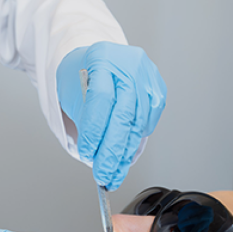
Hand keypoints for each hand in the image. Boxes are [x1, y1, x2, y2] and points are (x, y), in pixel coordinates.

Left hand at [55, 42, 166, 188]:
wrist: (100, 60)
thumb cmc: (83, 76)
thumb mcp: (74, 92)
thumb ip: (86, 121)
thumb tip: (96, 157)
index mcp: (102, 58)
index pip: (100, 99)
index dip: (94, 130)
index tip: (88, 153)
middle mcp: (129, 64)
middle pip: (123, 114)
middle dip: (112, 150)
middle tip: (103, 173)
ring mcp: (147, 76)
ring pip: (138, 123)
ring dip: (125, 153)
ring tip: (114, 172)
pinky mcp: (158, 89)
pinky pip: (148, 122)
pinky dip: (135, 141)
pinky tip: (125, 154)